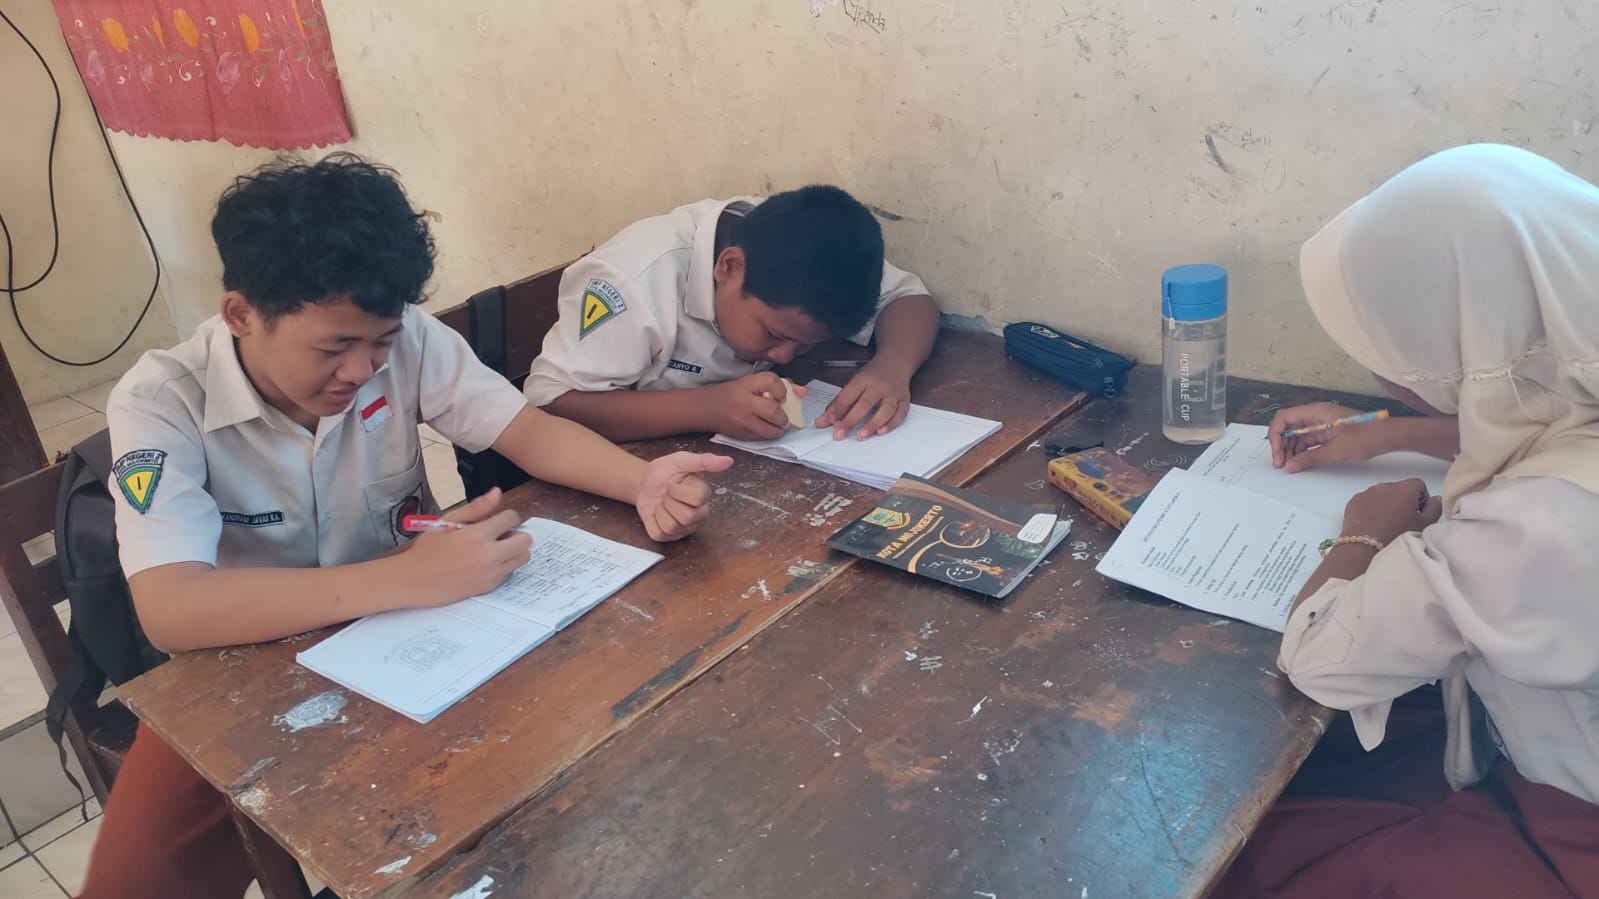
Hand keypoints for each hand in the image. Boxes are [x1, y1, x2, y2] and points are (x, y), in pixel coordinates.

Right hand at [401, 488, 532, 604]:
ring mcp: (490, 573)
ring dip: (515, 551)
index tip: (498, 520)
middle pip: (525, 540)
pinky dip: (505, 566)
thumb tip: (497, 492)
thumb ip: (476, 508)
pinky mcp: (489, 587)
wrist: (413, 580)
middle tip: (502, 535)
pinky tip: (488, 563)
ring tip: (497, 549)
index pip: (511, 518)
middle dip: (517, 534)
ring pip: (522, 558)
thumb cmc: (428, 549)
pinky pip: (510, 573)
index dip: (507, 516)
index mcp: (477, 535)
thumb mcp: (448, 521)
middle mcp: (488, 555)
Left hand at [636, 451, 733, 540]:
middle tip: (667, 494)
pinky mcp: (668, 537)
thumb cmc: (663, 473)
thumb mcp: (681, 461)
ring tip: (662, 503)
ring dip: (660, 511)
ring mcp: (684, 528)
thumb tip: (728, 460)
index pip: (697, 499)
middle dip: (669, 502)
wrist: (644, 483)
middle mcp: (698, 514)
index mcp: (704, 496)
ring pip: (671, 526)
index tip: (674, 483)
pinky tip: (656, 514)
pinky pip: (658, 534)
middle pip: (687, 517)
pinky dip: (651, 522)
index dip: (679, 490)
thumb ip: (704, 460)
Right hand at [713, 373, 803, 440]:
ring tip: (776, 423)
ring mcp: (742, 421)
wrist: (706, 408)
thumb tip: (803, 392)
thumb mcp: (752, 382)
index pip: (773, 382)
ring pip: (771, 430)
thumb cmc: (732, 393)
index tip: (780, 395)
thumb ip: (778, 384)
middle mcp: (744, 402)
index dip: (782, 390)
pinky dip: (767, 434)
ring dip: (778, 428)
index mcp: (747, 384)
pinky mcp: (741, 435)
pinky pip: (763, 438)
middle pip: (774, 411)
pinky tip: (764, 427)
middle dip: (783, 416)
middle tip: (782, 416)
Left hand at [814, 359, 912, 439]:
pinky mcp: (904, 401)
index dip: (836, 410)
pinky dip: (891, 424)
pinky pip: (900, 414)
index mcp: (863, 379)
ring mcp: (893, 394)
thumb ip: (839, 402)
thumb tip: (823, 421)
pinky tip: (881, 432)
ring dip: (872, 424)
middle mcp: (879, 386)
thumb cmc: (873, 376)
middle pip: (864, 404)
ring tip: (861, 436)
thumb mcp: (854, 383)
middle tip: (839, 434)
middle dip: (851, 420)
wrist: (896, 362)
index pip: (848, 396)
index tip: (827, 423)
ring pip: (885, 410)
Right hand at [1269, 403, 1392, 471]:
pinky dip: (1302, 451)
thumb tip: (1290, 466)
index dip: (1275, 435)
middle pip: (1288, 427)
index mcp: (1316, 411)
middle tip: (1280, 464)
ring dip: (1290, 450)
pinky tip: (1299, 462)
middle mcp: (1316, 415)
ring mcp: (1322, 424)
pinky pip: (1308, 440)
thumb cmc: (1367, 437)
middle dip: (1281, 445)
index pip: (1284, 418)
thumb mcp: (1335, 450)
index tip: (1276, 453)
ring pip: (1296, 435)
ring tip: (1289, 466)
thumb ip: (1310, 458)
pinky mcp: (1328, 432)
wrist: (1391, 436)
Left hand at [1340, 479, 1443, 545]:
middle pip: (1399, 489)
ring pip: (1382, 494)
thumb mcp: (1424, 525)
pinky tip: (1373, 524)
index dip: (1421, 498)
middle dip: (1403, 501)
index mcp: (1404, 488)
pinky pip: (1367, 501)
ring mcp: (1367, 492)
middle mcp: (1385, 485)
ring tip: (1387, 524)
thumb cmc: (1399, 535)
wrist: (1365, 548)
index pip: (1418, 485)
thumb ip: (1434, 508)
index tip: (1419, 513)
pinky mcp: (1353, 501)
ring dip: (1387, 504)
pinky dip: (1371, 508)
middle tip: (1404, 520)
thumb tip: (1436, 498)